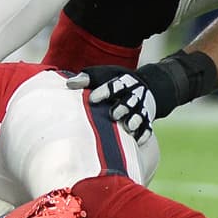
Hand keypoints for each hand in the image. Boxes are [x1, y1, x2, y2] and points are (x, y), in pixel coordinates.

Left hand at [66, 51, 217, 142]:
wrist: (144, 88)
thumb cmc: (114, 84)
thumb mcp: (102, 76)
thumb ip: (87, 79)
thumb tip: (70, 84)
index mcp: (122, 83)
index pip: (115, 86)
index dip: (104, 91)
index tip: (92, 98)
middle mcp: (134, 96)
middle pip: (130, 101)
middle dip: (123, 107)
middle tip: (113, 114)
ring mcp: (142, 109)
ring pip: (140, 115)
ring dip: (134, 121)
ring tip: (128, 128)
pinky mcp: (146, 121)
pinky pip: (148, 129)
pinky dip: (143, 135)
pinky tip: (137, 141)